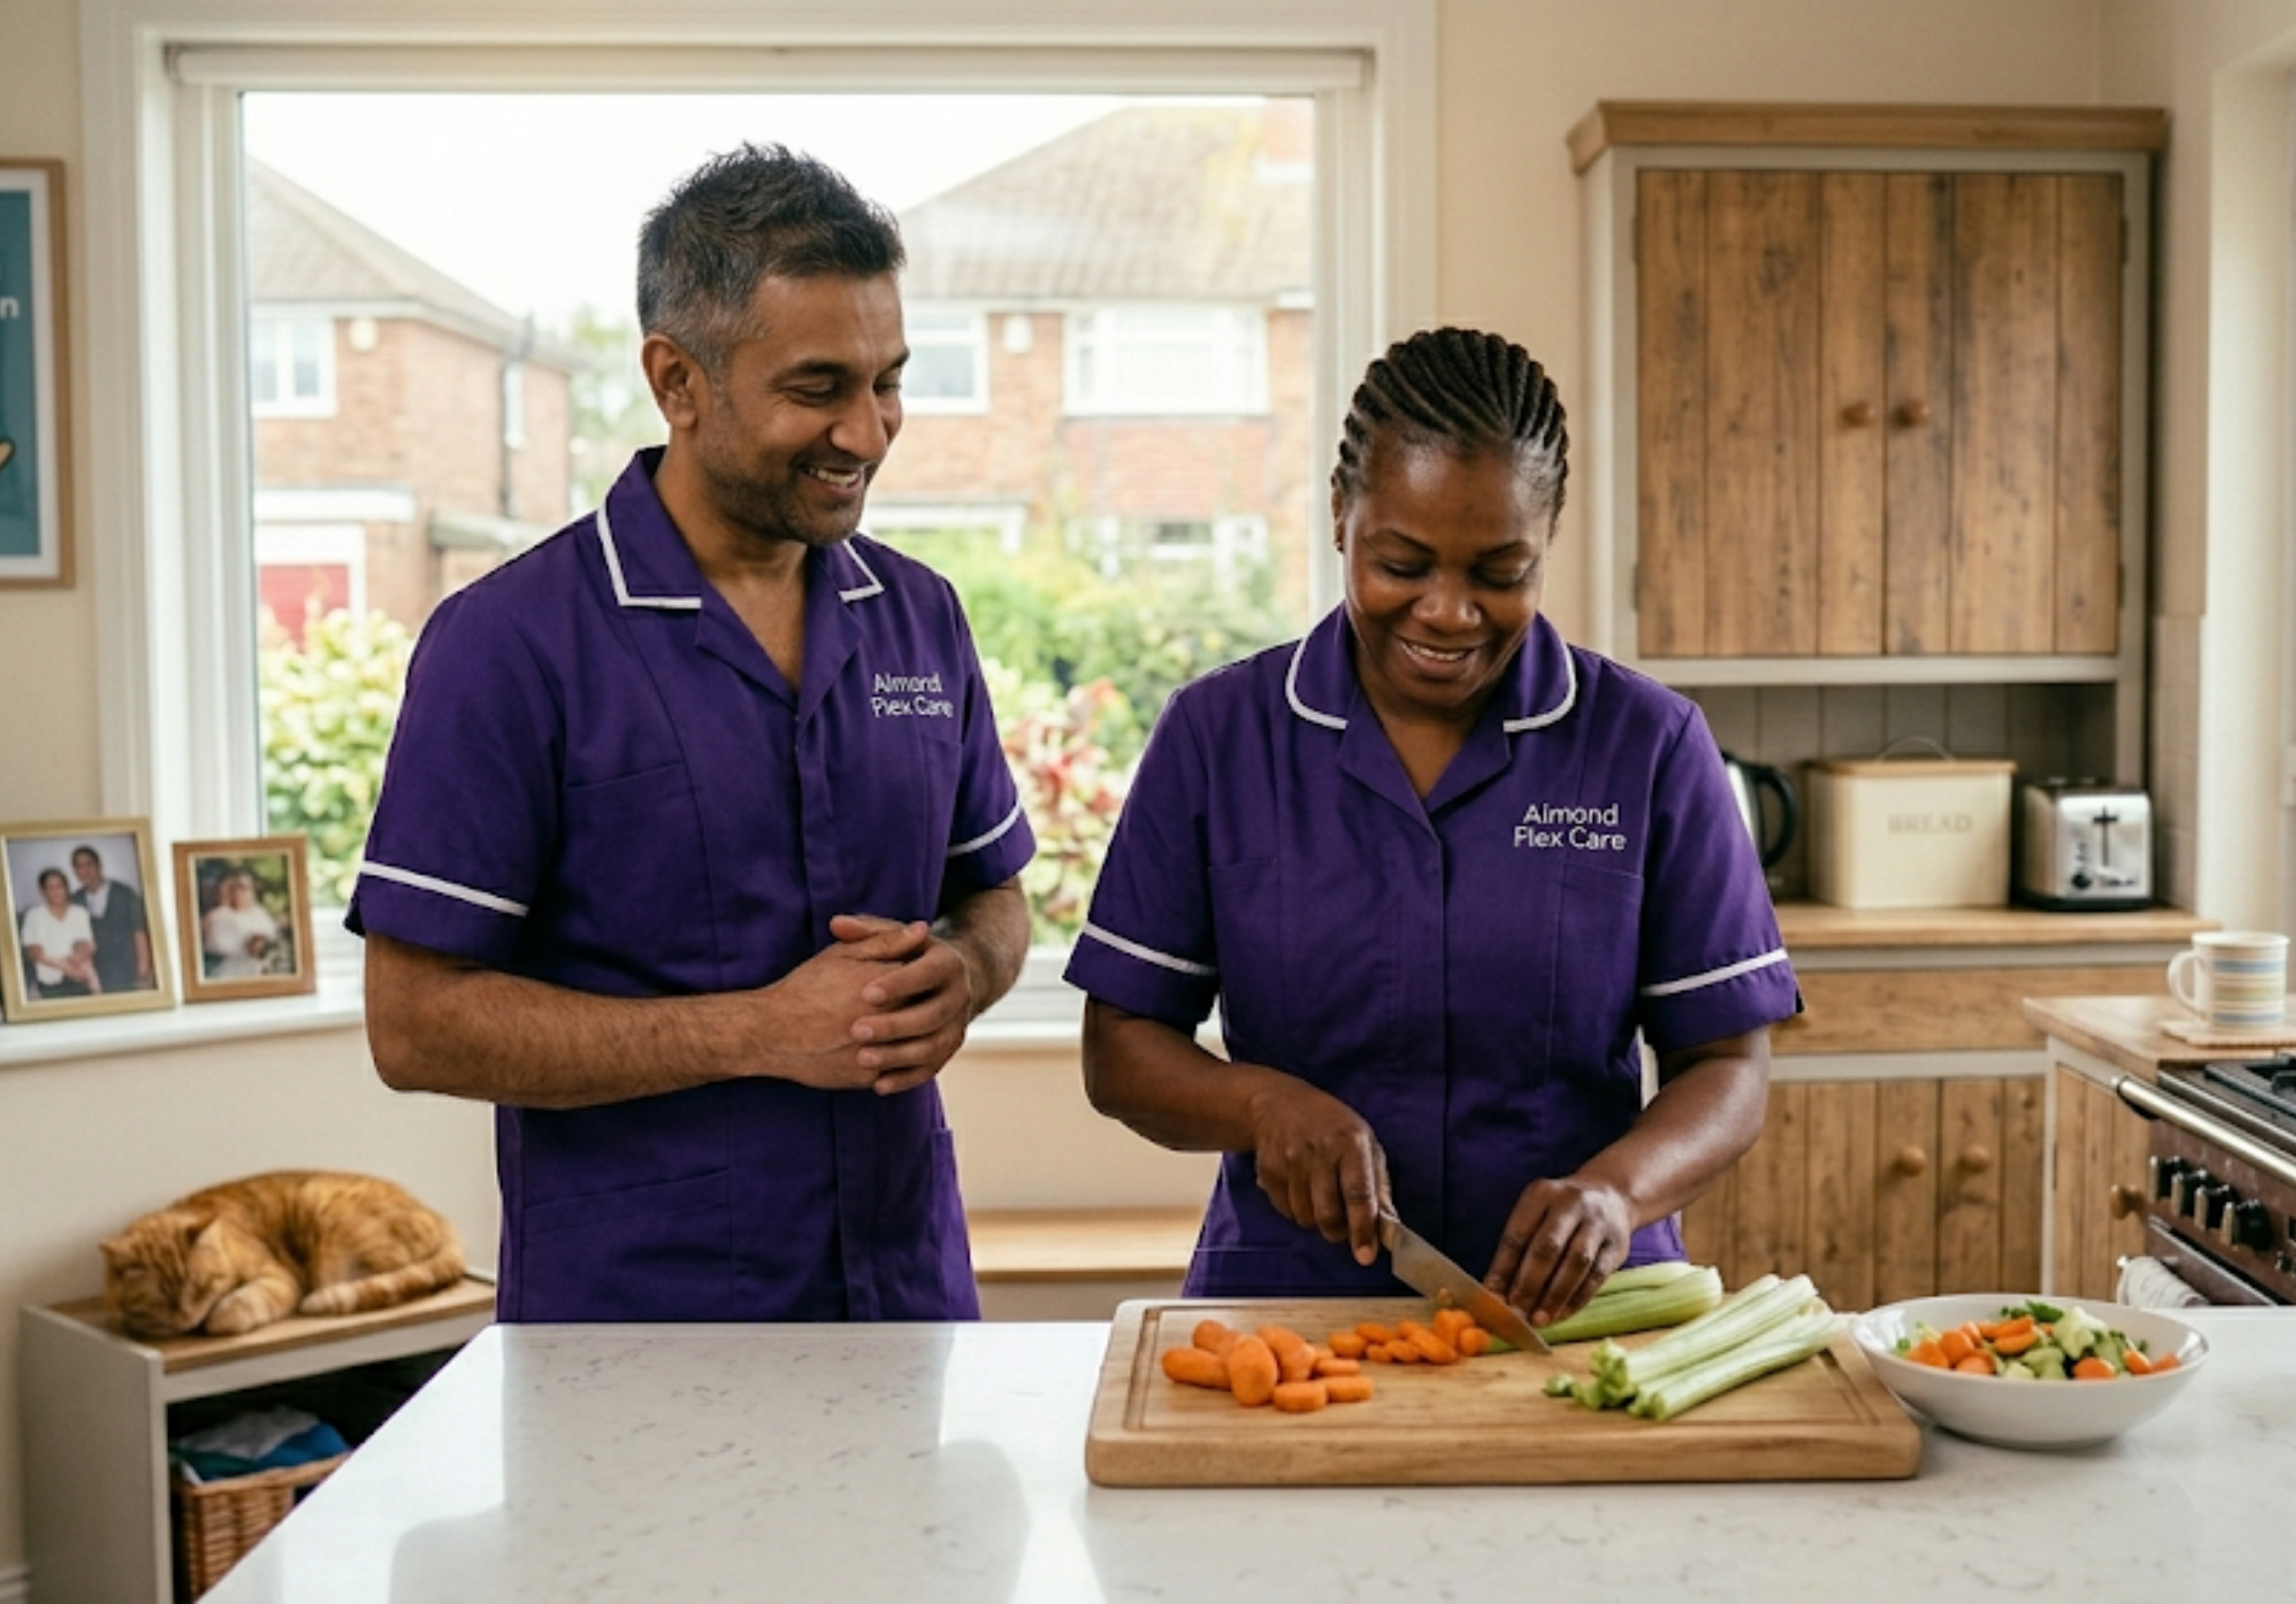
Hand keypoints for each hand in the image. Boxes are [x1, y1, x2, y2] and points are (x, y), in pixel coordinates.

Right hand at [753, 917, 932, 1091]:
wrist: (771, 1031)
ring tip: (889, 1027)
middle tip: (899, 1004)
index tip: (909, 978)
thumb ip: (886, 941)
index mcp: (888, 985)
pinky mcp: (868, 1077)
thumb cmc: (806, 987)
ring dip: (908, 1037)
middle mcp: (889, 1020)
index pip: (925, 978)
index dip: (917, 976)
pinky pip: (894, 1070)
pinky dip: (892, 1061)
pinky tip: (880, 1049)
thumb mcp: (844, 954)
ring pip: (913, 1046)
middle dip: (916, 1007)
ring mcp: (880, 1052)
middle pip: (924, 1012)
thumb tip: (921, 930)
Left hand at [833, 913, 977, 1094]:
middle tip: (856, 1030)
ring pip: (933, 1046)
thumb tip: (836, 924)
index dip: (898, 984)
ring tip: (862, 1059)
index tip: (865, 994)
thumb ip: (867, 931)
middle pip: (932, 1014)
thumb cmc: (911, 954)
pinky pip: (931, 1068)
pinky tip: (877, 1085)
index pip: (926, 974)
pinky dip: (906, 1079)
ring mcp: (957, 1025)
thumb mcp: (894, 937)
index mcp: (948, 963)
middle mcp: (959, 995)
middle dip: (894, 1024)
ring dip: (898, 1056)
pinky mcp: (949, 1049)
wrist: (949, 980)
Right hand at [1244, 1077, 1389, 1265]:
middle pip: (1328, 1214)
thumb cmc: (1333, 1126)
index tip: (1366, 1255)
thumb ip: (1379, 1188)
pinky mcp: (1268, 1171)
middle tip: (1344, 1226)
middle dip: (1338, 1232)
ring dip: (1318, 1221)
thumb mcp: (1366, 1144)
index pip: (1358, 1194)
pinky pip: (1286, 1212)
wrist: (1278, 1103)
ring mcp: (1289, 1161)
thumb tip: (1389, 1230)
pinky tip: (1302, 1190)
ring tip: (1322, 1199)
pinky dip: (1298, 1211)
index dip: (1362, 1229)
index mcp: (1350, 1142)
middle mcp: (1318, 1151)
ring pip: (1306, 1218)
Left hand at [1485, 1175, 1634, 1327]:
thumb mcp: (1536, 1213)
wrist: (1612, 1195)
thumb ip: (1517, 1247)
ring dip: (1555, 1295)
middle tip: (1516, 1312)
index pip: (1518, 1234)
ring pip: (1576, 1262)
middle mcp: (1571, 1203)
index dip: (1503, 1268)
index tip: (1492, 1296)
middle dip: (1529, 1283)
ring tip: (1539, 1319)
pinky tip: (1561, 1314)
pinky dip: (1577, 1299)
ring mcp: (1598, 1223)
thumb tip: (1496, 1291)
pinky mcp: (1617, 1245)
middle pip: (1547, 1247)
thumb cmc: (1560, 1212)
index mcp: (1541, 1194)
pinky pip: (1596, 1276)